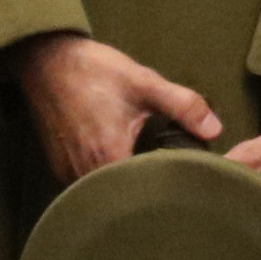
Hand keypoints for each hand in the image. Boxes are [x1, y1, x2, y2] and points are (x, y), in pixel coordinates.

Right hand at [6, 32, 220, 183]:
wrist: (45, 59)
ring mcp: (67, 173)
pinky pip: (87, 186)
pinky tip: (119, 169)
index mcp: (107, 157)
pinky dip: (104, 181)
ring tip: (146, 180)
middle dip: (144, 195)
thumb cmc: (94, 70)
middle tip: (167, 188)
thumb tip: (215, 130)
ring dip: (122, 189)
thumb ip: (182, 106)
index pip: (143, 194)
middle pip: (122, 200)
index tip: (181, 189)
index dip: (163, 194)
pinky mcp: (59, 168)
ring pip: (103, 195)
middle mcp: (84, 173)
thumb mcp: (144, 83)